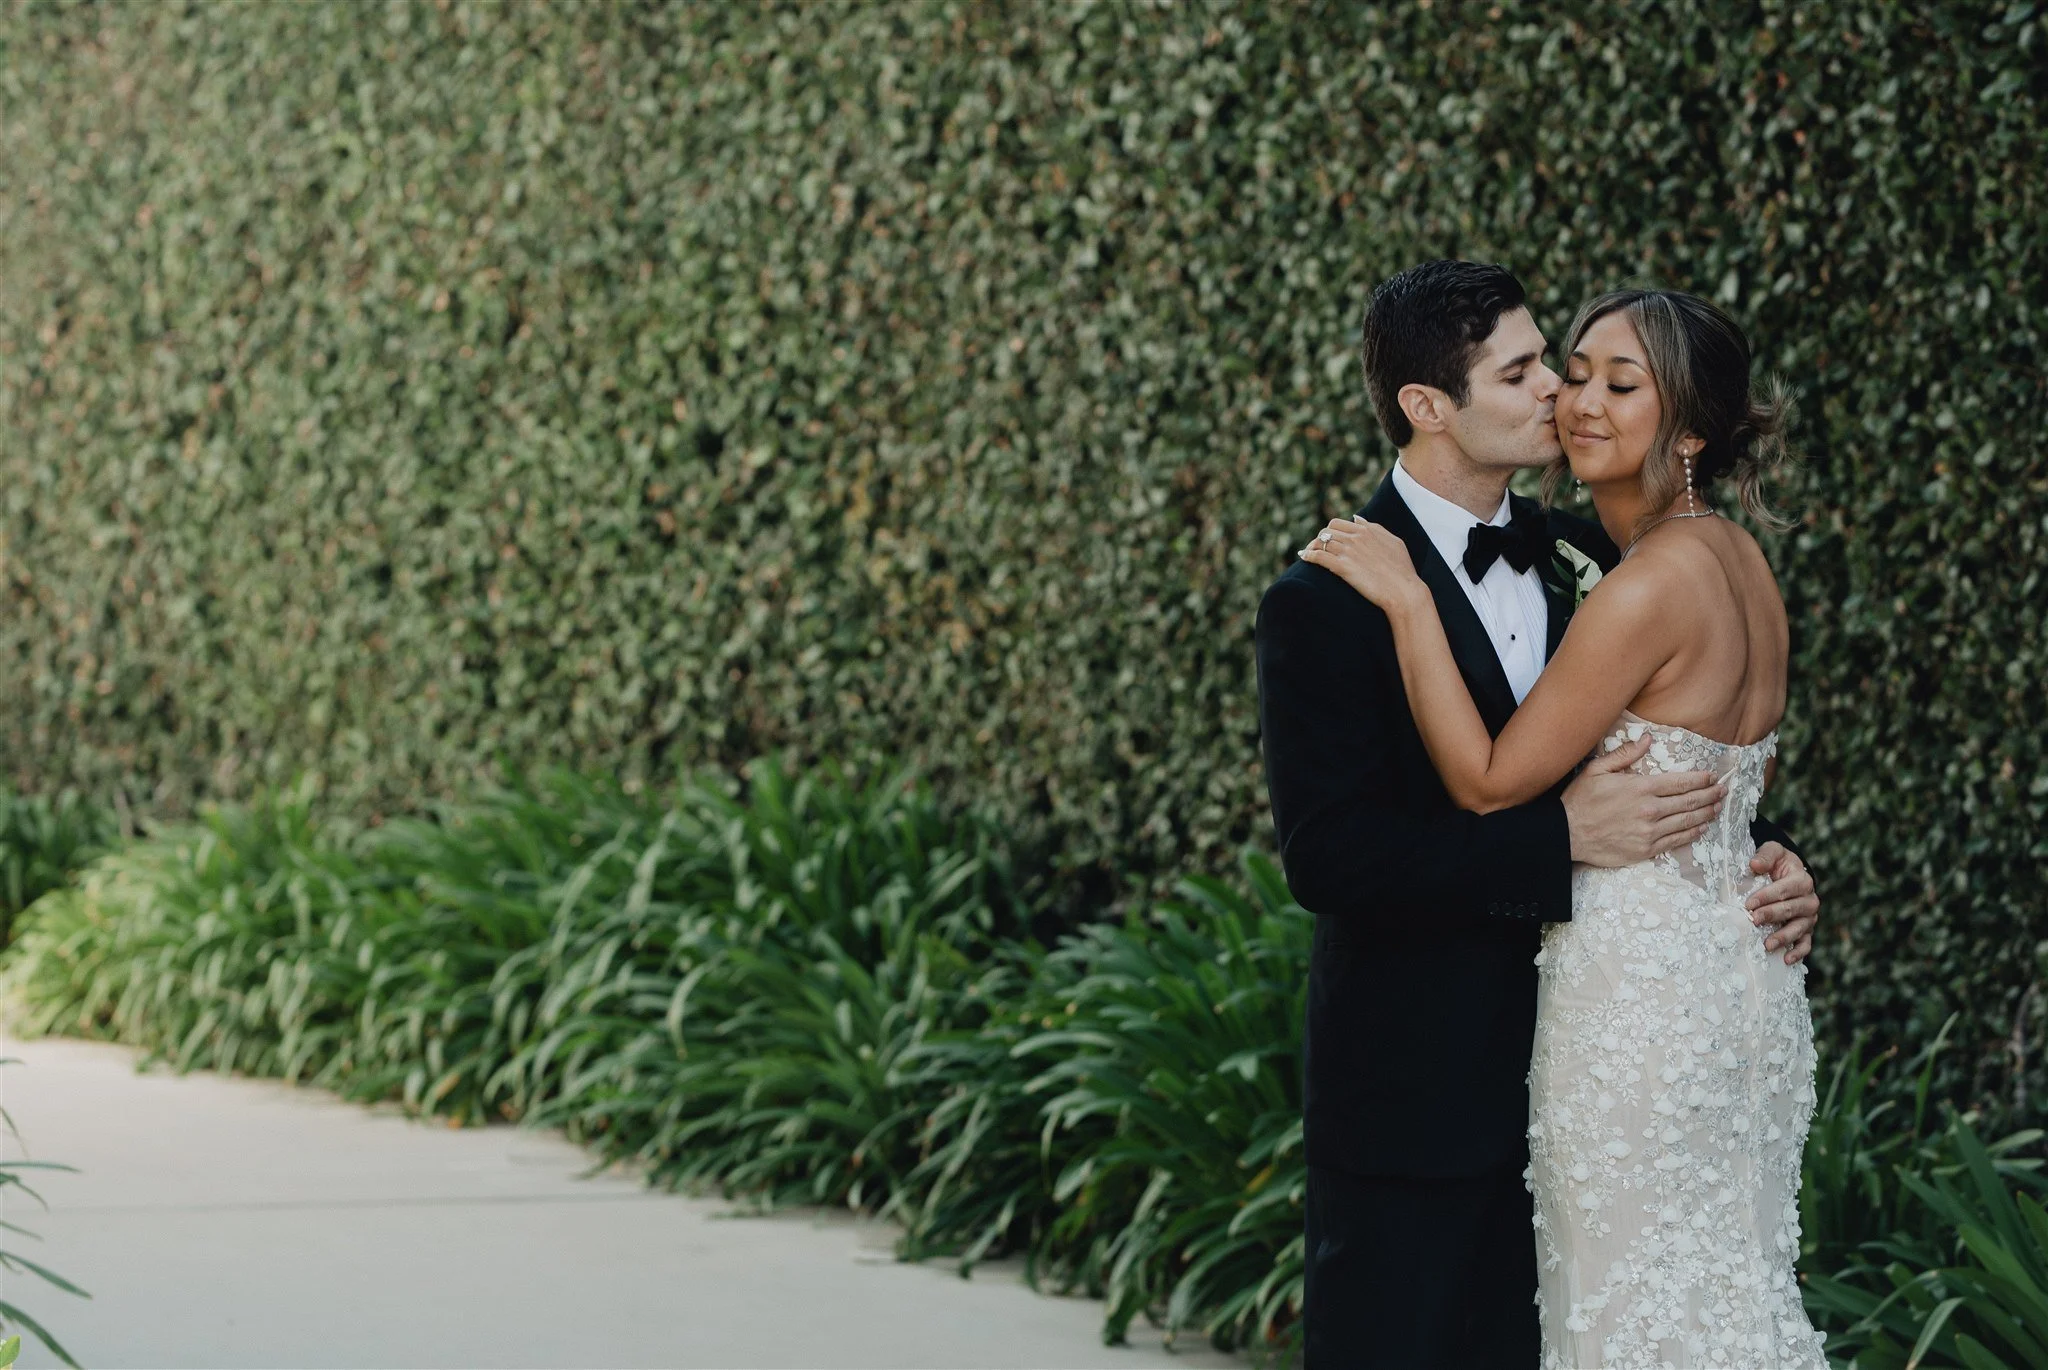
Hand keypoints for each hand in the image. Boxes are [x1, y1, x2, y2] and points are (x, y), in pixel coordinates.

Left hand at [1299, 516, 1424, 611]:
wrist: (1404, 591)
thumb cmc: (1402, 570)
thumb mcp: (1393, 542)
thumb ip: (1374, 528)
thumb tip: (1356, 519)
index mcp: (1367, 530)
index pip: (1339, 523)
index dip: (1331, 531)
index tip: (1328, 540)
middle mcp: (1356, 537)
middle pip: (1327, 531)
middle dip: (1320, 538)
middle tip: (1317, 548)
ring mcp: (1349, 551)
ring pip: (1320, 542)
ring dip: (1312, 547)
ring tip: (1308, 554)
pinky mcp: (1343, 567)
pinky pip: (1318, 556)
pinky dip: (1309, 556)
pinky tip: (1304, 559)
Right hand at [1561, 735, 1725, 866]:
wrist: (1566, 834)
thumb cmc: (1579, 801)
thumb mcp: (1596, 770)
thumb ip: (1624, 754)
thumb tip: (1647, 740)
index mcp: (1640, 788)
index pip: (1680, 782)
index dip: (1700, 779)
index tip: (1712, 776)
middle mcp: (1650, 810)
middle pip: (1689, 801)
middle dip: (1710, 794)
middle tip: (1723, 790)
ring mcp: (1650, 832)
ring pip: (1687, 821)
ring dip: (1705, 813)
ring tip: (1716, 807)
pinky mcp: (1646, 849)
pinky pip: (1676, 841)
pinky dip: (1692, 833)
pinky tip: (1701, 827)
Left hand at [1747, 842, 1816, 965]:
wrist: (1788, 874)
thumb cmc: (1777, 863)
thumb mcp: (1773, 852)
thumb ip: (1765, 855)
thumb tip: (1754, 864)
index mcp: (1802, 880)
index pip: (1785, 889)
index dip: (1767, 896)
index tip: (1749, 904)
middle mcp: (1810, 900)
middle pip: (1791, 909)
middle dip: (1771, 915)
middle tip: (1753, 920)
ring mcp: (1809, 917)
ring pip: (1800, 928)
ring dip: (1784, 937)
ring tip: (1767, 945)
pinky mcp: (1807, 930)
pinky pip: (1806, 943)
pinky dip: (1799, 952)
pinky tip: (1786, 960)